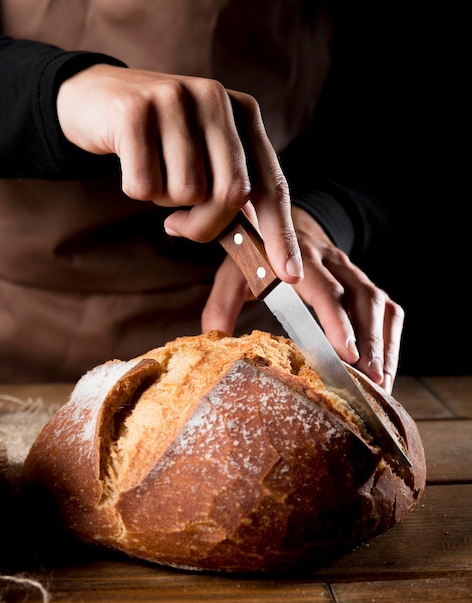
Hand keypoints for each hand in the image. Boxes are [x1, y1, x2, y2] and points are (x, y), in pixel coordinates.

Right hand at [56, 64, 302, 284]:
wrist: (94, 97)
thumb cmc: (157, 141)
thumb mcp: (202, 156)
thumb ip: (228, 190)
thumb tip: (256, 251)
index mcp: (242, 112)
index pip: (270, 183)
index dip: (280, 232)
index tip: (289, 275)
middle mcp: (216, 98)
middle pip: (231, 193)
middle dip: (206, 225)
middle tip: (178, 225)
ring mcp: (176, 99)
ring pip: (187, 192)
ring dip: (164, 200)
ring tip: (152, 170)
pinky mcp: (135, 111)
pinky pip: (145, 186)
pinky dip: (137, 189)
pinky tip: (129, 161)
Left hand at [202, 207, 403, 392]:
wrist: (287, 218)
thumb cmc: (258, 251)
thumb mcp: (234, 269)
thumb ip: (221, 302)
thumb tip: (212, 340)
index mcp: (298, 257)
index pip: (324, 288)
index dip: (336, 319)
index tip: (346, 353)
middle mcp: (332, 262)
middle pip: (362, 299)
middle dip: (369, 341)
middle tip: (369, 381)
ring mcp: (352, 271)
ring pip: (380, 304)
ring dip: (384, 345)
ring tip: (381, 384)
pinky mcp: (364, 282)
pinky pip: (388, 308)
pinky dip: (390, 339)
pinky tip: (386, 368)